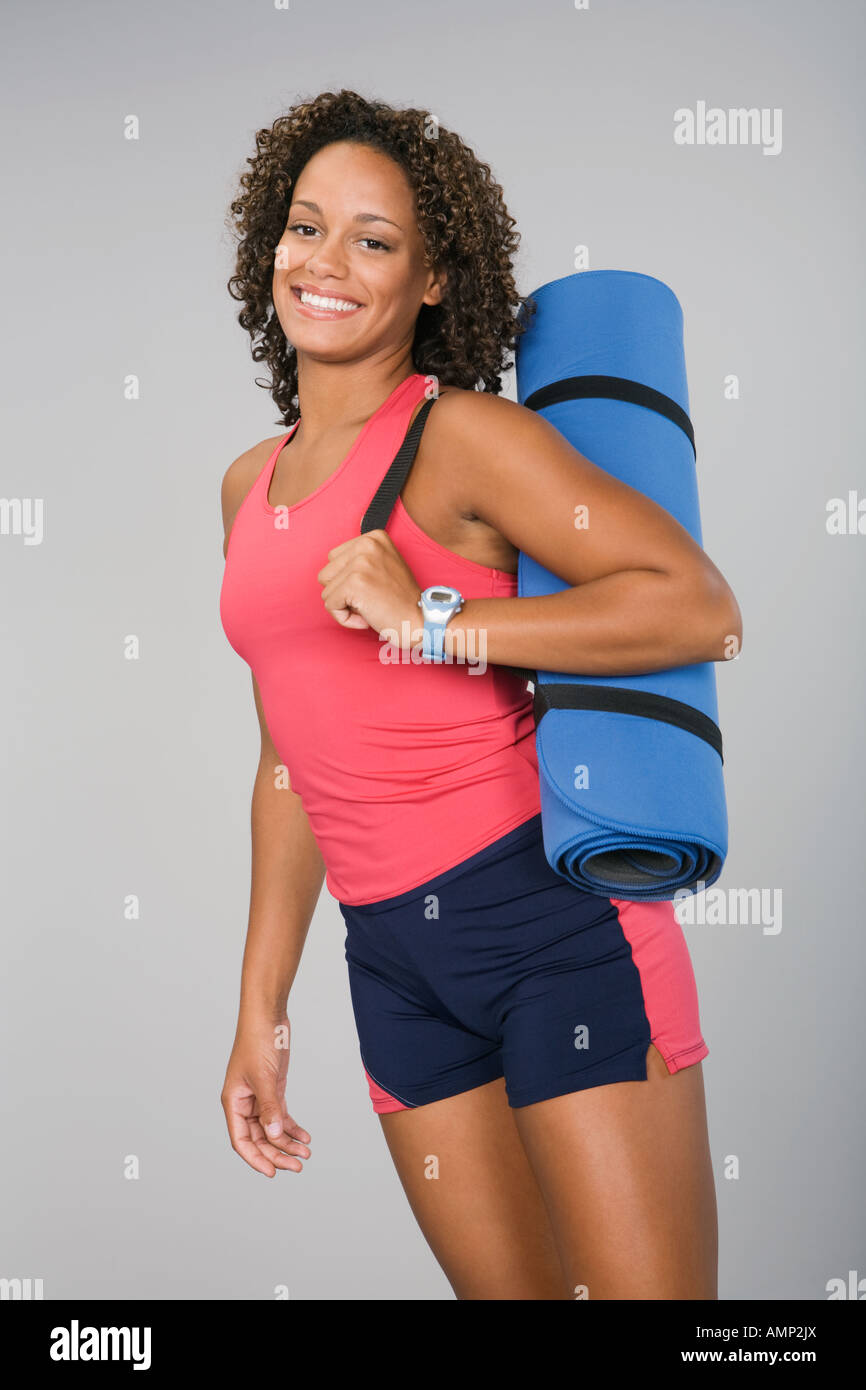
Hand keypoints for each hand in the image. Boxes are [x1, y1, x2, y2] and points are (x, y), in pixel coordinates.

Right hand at [221, 1014, 310, 1177]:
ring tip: (306, 1154)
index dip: (256, 1159)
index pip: (241, 1140)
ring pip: (272, 1129)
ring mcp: (259, 1097)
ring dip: (287, 1142)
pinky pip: (281, 1115)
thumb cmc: (258, 1041)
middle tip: (298, 1166)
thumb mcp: (264, 1077)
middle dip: (277, 1153)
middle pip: (259, 1138)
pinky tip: (305, 1137)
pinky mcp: (273, 1089)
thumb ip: (270, 1108)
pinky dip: (292, 1127)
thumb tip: (275, 1136)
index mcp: (233, 1102)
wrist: (268, 1016)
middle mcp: (244, 1103)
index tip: (273, 1172)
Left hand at [317, 530, 421, 646]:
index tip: (374, 587)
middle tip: (372, 598)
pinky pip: (330, 605)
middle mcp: (367, 544)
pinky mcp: (355, 583)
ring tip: (370, 606)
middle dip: (344, 592)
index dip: (349, 580)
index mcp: (374, 536)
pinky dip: (345, 618)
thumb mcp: (385, 563)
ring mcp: (361, 563)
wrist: (421, 620)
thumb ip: (362, 556)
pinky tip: (367, 616)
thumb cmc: (401, 599)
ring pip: (326, 590)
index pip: (334, 559)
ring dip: (345, 605)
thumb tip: (347, 536)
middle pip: (326, 573)